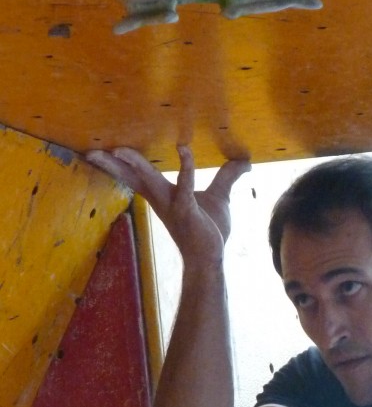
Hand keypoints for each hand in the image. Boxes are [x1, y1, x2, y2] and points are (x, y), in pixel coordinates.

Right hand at [85, 146, 250, 262]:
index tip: (99, 152)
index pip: (135, 176)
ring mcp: (173, 206)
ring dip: (135, 164)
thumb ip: (228, 176)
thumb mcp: (220, 196)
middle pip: (132, 178)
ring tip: (120, 149)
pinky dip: (185, 168)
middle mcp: (163, 199)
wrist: (212, 257)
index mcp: (163, 195)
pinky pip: (185, 187)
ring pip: (149, 180)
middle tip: (92, 151)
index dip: (117, 165)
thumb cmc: (210, 229)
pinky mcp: (188, 212)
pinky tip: (183, 149)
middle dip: (112, 165)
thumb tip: (244, 161)